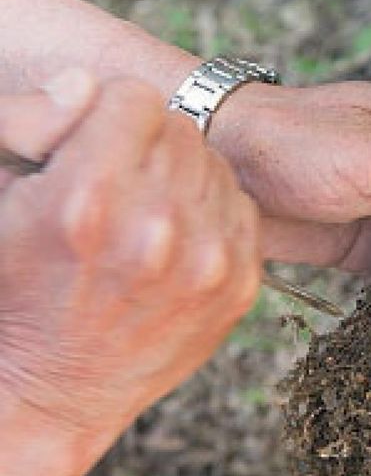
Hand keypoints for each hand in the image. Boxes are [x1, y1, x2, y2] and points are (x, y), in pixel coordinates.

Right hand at [0, 70, 259, 475]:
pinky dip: (212, 216)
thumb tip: (85, 84)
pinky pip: (241, 210)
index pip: (136, 98)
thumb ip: (30, 123)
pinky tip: (175, 244)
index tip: (95, 148)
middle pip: (181, 129)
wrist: (50, 391)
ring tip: (144, 219)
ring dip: (182, 180)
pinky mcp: (239, 291)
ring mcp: (207, 265)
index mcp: (90, 198)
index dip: (108, 117)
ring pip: (216, 167)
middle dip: (146, 147)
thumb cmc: (14, 293)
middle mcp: (158, 229)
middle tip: (118, 185)